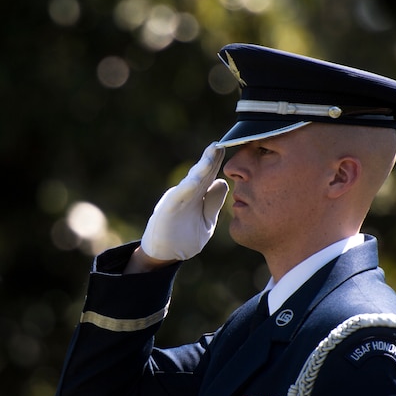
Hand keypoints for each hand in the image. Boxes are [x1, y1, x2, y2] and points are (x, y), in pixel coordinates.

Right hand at [140, 142, 228, 260]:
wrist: (163, 253)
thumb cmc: (184, 237)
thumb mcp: (205, 221)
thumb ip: (213, 203)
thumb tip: (223, 182)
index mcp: (196, 196)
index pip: (210, 176)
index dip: (219, 162)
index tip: (232, 146)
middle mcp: (186, 194)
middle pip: (202, 173)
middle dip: (212, 158)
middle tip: (223, 142)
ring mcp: (176, 201)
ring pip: (192, 181)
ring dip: (202, 167)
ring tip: (213, 152)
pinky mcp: (167, 211)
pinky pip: (178, 197)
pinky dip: (187, 187)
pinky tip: (197, 178)